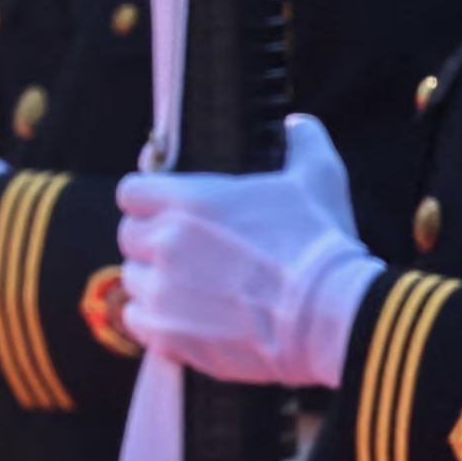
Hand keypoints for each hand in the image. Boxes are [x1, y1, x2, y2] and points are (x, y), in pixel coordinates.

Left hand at [115, 115, 380, 390]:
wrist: (332, 318)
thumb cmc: (321, 246)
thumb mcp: (318, 179)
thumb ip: (303, 142)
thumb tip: (296, 124)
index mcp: (189, 201)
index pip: (131, 192)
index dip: (147, 199)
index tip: (165, 209)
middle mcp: (167, 244)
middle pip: (129, 236)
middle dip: (151, 241)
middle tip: (185, 251)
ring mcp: (164, 292)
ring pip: (134, 279)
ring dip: (155, 281)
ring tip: (193, 287)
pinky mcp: (169, 336)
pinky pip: (137, 321)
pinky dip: (156, 320)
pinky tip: (185, 318)